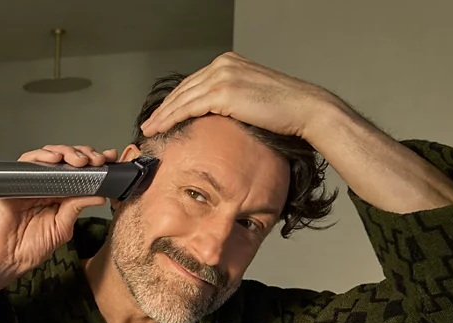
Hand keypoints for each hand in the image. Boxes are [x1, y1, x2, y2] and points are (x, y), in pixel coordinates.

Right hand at [0, 144, 115, 307]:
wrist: (5, 258)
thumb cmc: (30, 248)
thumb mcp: (62, 228)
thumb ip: (77, 209)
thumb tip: (100, 195)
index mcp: (60, 196)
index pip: (80, 173)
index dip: (95, 164)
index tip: (110, 160)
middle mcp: (46, 185)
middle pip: (67, 160)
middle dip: (85, 155)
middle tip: (96, 160)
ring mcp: (30, 181)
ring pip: (50, 156)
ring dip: (67, 153)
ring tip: (80, 160)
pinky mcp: (14, 180)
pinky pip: (27, 161)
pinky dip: (42, 156)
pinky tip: (55, 159)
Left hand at [139, 52, 338, 139]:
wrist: (304, 109)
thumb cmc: (284, 109)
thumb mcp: (251, 96)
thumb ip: (231, 98)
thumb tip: (216, 114)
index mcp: (229, 63)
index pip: (194, 83)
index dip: (175, 100)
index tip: (162, 114)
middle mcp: (223, 65)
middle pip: (184, 89)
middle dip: (164, 108)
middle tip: (149, 123)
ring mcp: (222, 76)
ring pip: (182, 98)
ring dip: (162, 115)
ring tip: (149, 129)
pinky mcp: (223, 93)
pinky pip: (188, 107)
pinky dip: (171, 118)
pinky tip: (161, 127)